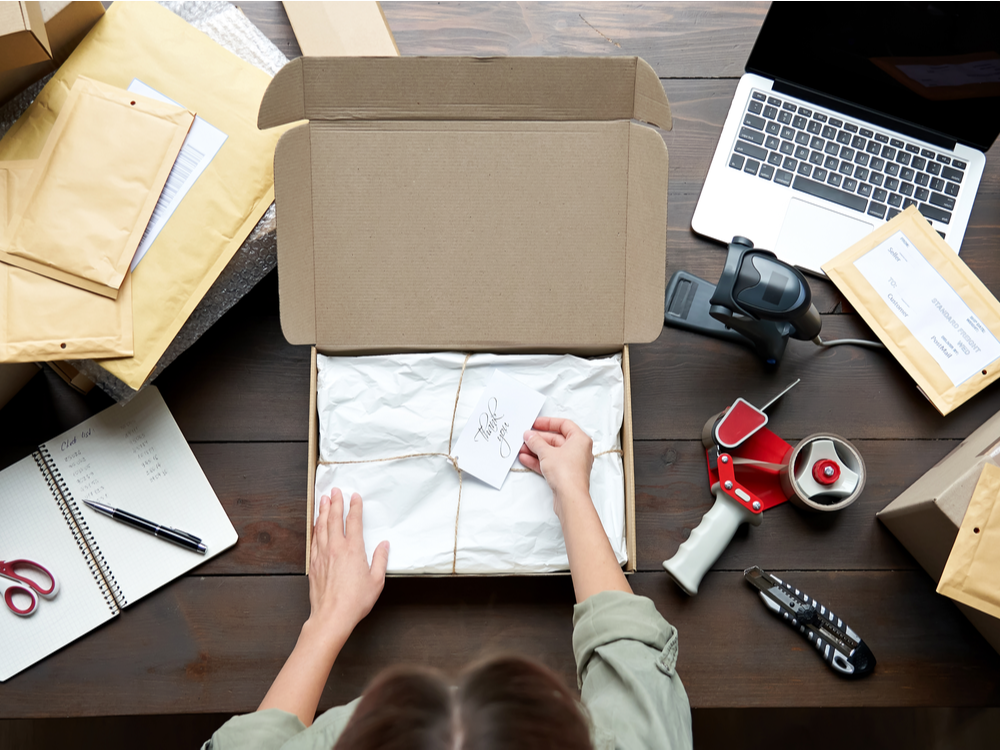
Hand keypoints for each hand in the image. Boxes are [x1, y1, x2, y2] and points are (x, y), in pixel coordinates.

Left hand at [307, 488, 388, 636]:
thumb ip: (380, 560)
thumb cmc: (355, 601)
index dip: (354, 507)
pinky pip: (314, 539)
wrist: (332, 616)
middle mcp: (336, 548)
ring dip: (322, 511)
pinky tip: (315, 524)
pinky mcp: (314, 563)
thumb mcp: (376, 581)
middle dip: (335, 503)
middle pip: (334, 519)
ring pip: (321, 526)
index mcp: (353, 550)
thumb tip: (384, 546)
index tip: (355, 497)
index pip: (354, 522)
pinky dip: (315, 528)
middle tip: (335, 491)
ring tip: (323, 500)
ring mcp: (323, 555)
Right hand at [520, 417, 593, 517]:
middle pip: (556, 439)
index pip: (564, 425)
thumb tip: (529, 436)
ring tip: (522, 448)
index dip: (548, 423)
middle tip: (525, 437)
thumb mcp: (547, 452)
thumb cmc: (566, 473)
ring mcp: (571, 463)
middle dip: (539, 439)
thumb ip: (536, 442)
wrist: (570, 497)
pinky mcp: (565, 475)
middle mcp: (578, 450)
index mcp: (580, 440)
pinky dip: (539, 461)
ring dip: (536, 450)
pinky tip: (525, 459)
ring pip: (552, 453)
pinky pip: (550, 464)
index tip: (535, 424)